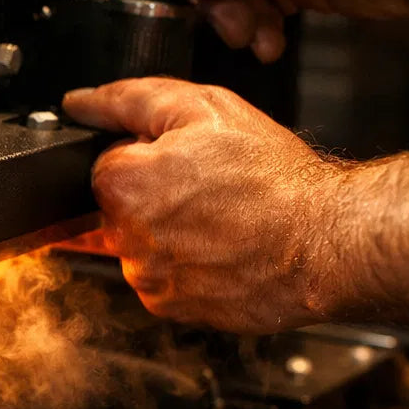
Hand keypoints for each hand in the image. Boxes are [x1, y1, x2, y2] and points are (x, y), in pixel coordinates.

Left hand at [62, 78, 408, 334]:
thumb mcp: (205, 108)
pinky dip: (187, 267)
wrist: (328, 243)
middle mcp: (124, 236)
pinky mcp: (170, 308)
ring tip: (225, 221)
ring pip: (143, 243)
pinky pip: (164, 280)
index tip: (190, 159)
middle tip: (213, 189)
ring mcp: (146, 276)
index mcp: (122, 183)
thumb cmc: (275, 178)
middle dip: (157, 193)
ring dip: (172, 232)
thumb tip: (80, 102)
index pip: (110, 161)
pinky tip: (224, 251)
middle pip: (123, 205)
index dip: (152, 154)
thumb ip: (130, 100)